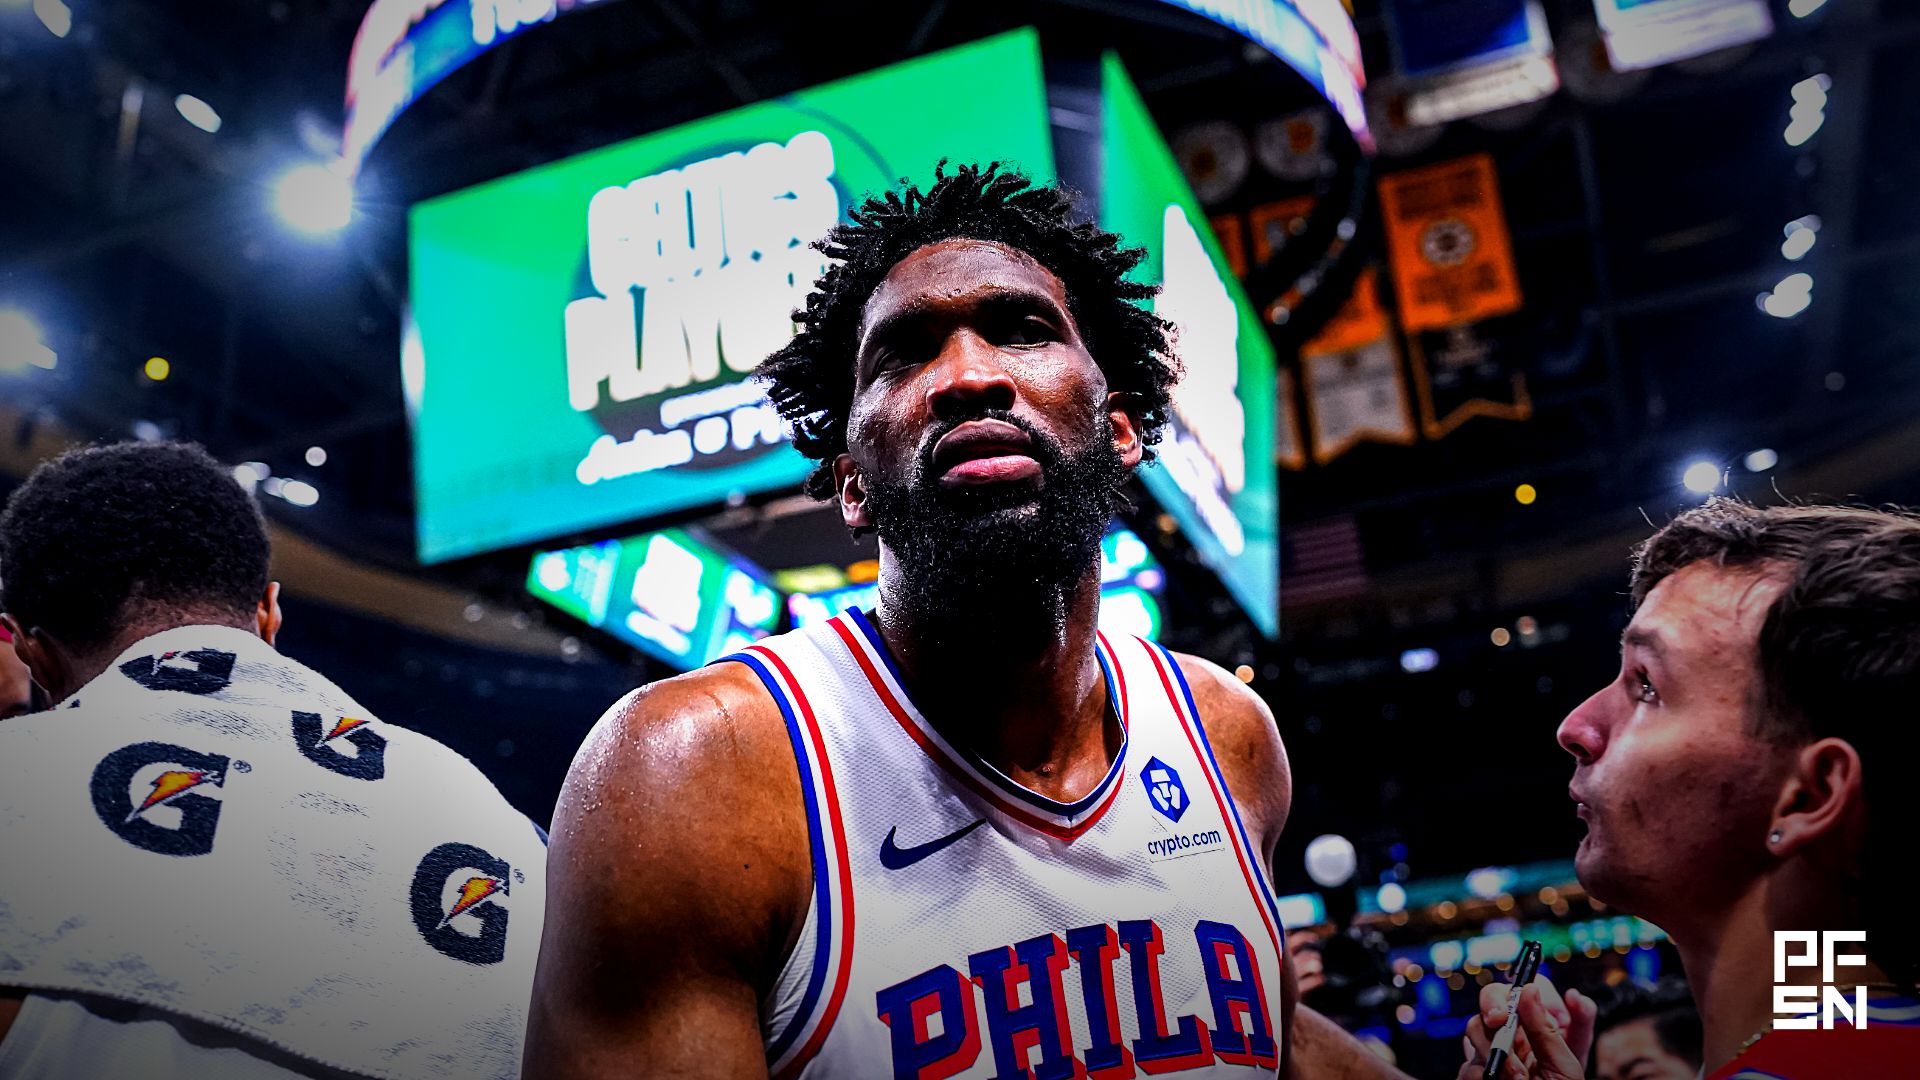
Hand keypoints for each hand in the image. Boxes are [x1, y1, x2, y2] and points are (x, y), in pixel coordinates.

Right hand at [1456, 977, 1596, 1079]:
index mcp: (1542, 1030)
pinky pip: (1469, 1064)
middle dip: (1493, 1004)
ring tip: (1517, 1075)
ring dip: (1492, 1047)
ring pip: (1474, 1027)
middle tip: (1498, 1020)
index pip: (1527, 992)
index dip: (1523, 987)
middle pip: (1492, 1000)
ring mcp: (1491, 1054)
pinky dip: (1483, 1075)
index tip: (1524, 992)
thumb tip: (1529, 989)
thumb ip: (1548, 1030)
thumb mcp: (1565, 1066)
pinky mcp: (1475, 1074)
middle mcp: (1514, 1037)